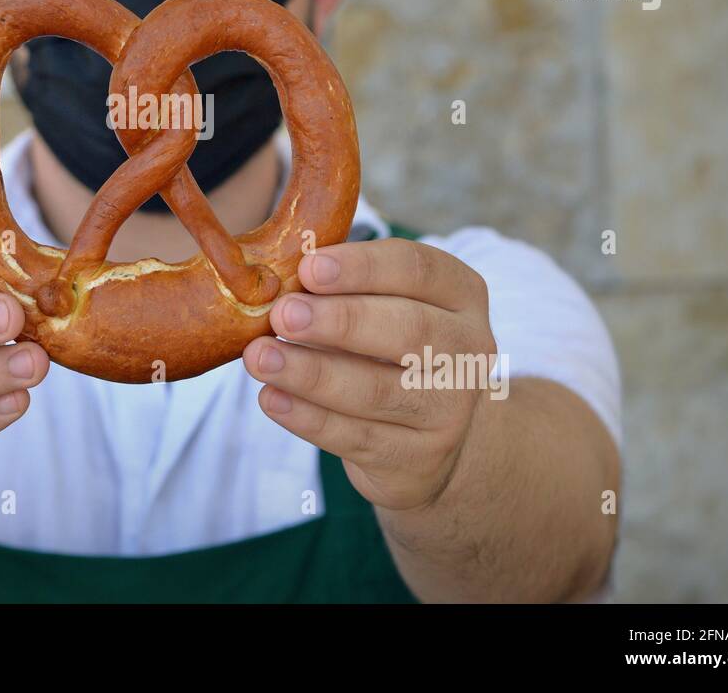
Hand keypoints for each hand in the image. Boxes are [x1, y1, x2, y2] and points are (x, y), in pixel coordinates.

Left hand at [242, 238, 495, 511]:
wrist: (427, 437)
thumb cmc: (387, 350)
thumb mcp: (380, 307)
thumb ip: (340, 289)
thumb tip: (275, 283)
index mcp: (460, 295)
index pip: (418, 270)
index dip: (363, 267)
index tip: (309, 267)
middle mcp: (467, 350)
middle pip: (408, 330)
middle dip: (339, 321)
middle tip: (282, 314)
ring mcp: (449, 410)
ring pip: (377, 391)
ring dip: (311, 373)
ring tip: (260, 357)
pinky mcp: (420, 460)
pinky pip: (358, 437)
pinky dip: (308, 418)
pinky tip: (271, 398)